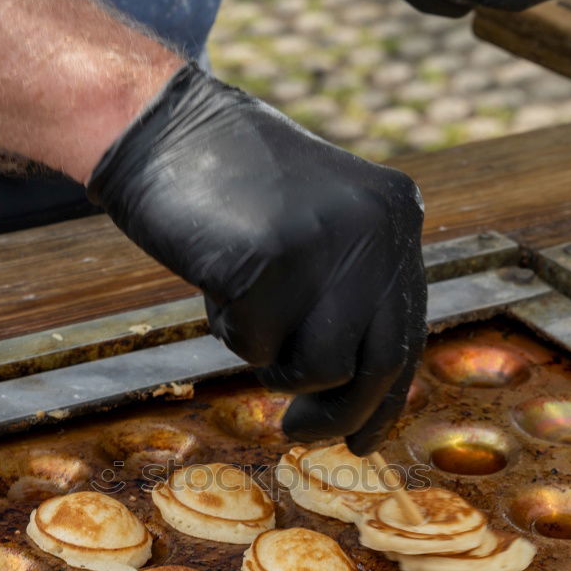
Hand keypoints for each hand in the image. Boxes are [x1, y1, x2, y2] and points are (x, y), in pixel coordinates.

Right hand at [87, 65, 425, 454]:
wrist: (164, 128)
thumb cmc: (235, 194)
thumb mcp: (321, 231)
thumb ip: (349, 294)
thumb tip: (356, 394)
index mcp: (395, 216)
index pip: (406, 334)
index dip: (386, 400)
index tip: (362, 441)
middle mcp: (374, 228)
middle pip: (377, 365)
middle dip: (337, 416)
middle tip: (298, 433)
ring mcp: (324, 243)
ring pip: (320, 370)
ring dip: (273, 365)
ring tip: (244, 315)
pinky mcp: (267, 262)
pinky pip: (257, 347)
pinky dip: (230, 331)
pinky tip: (215, 280)